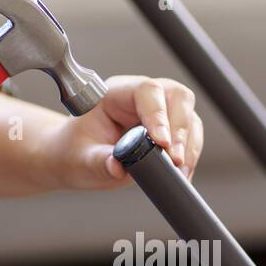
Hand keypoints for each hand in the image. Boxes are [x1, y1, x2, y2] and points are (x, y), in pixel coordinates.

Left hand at [38, 76, 203, 190]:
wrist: (77, 159)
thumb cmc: (74, 151)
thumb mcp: (81, 159)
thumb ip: (98, 162)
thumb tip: (117, 167)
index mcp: (116, 92)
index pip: (147, 91)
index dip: (158, 114)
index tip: (161, 143)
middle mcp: (142, 97)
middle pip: (178, 97)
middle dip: (181, 129)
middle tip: (175, 160)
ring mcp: (160, 112)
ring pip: (189, 117)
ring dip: (189, 145)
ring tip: (179, 171)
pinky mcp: (170, 130)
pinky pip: (190, 137)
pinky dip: (190, 156)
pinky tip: (182, 174)